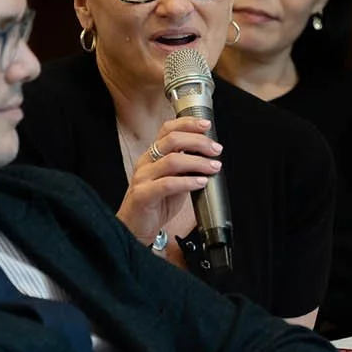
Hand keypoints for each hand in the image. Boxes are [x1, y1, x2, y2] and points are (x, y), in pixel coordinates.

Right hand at [117, 117, 220, 246]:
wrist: (135, 228)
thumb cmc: (156, 204)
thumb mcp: (174, 180)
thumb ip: (186, 168)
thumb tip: (210, 158)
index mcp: (153, 155)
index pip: (167, 129)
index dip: (187, 124)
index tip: (206, 125)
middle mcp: (146, 162)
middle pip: (172, 140)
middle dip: (198, 142)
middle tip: (216, 150)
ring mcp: (142, 177)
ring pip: (172, 161)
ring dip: (198, 162)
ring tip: (213, 167)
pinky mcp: (142, 194)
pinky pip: (167, 184)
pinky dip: (188, 182)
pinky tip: (201, 182)